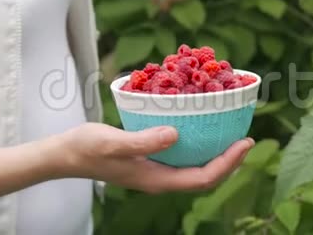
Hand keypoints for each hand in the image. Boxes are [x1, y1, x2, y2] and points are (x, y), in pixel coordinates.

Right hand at [56, 123, 253, 192]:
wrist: (65, 155)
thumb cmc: (87, 148)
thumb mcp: (112, 142)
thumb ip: (142, 141)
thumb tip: (175, 135)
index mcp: (157, 180)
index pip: (203, 178)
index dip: (228, 163)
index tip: (245, 143)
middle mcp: (161, 179)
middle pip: (206, 177)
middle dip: (230, 161)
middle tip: (247, 139)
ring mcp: (156, 172)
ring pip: (197, 169)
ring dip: (218, 156)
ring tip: (232, 137)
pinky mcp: (151, 162)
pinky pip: (184, 159)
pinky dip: (200, 148)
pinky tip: (203, 131)